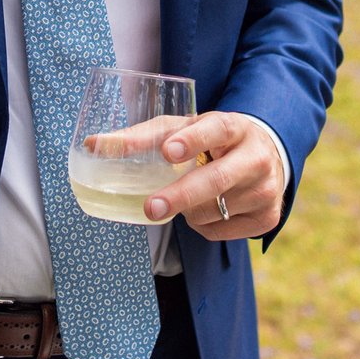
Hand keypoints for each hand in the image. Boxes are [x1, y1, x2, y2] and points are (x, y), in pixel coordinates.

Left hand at [141, 111, 285, 239]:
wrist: (267, 158)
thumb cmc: (214, 141)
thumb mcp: (186, 129)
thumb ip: (144, 137)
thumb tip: (92, 144)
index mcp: (235, 127)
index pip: (216, 130)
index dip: (193, 140)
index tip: (168, 150)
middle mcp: (256, 158)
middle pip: (216, 179)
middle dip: (181, 195)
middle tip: (151, 207)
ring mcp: (266, 190)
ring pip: (212, 211)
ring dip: (188, 209)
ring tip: (191, 193)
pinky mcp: (267, 218)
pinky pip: (218, 231)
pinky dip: (202, 224)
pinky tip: (210, 207)